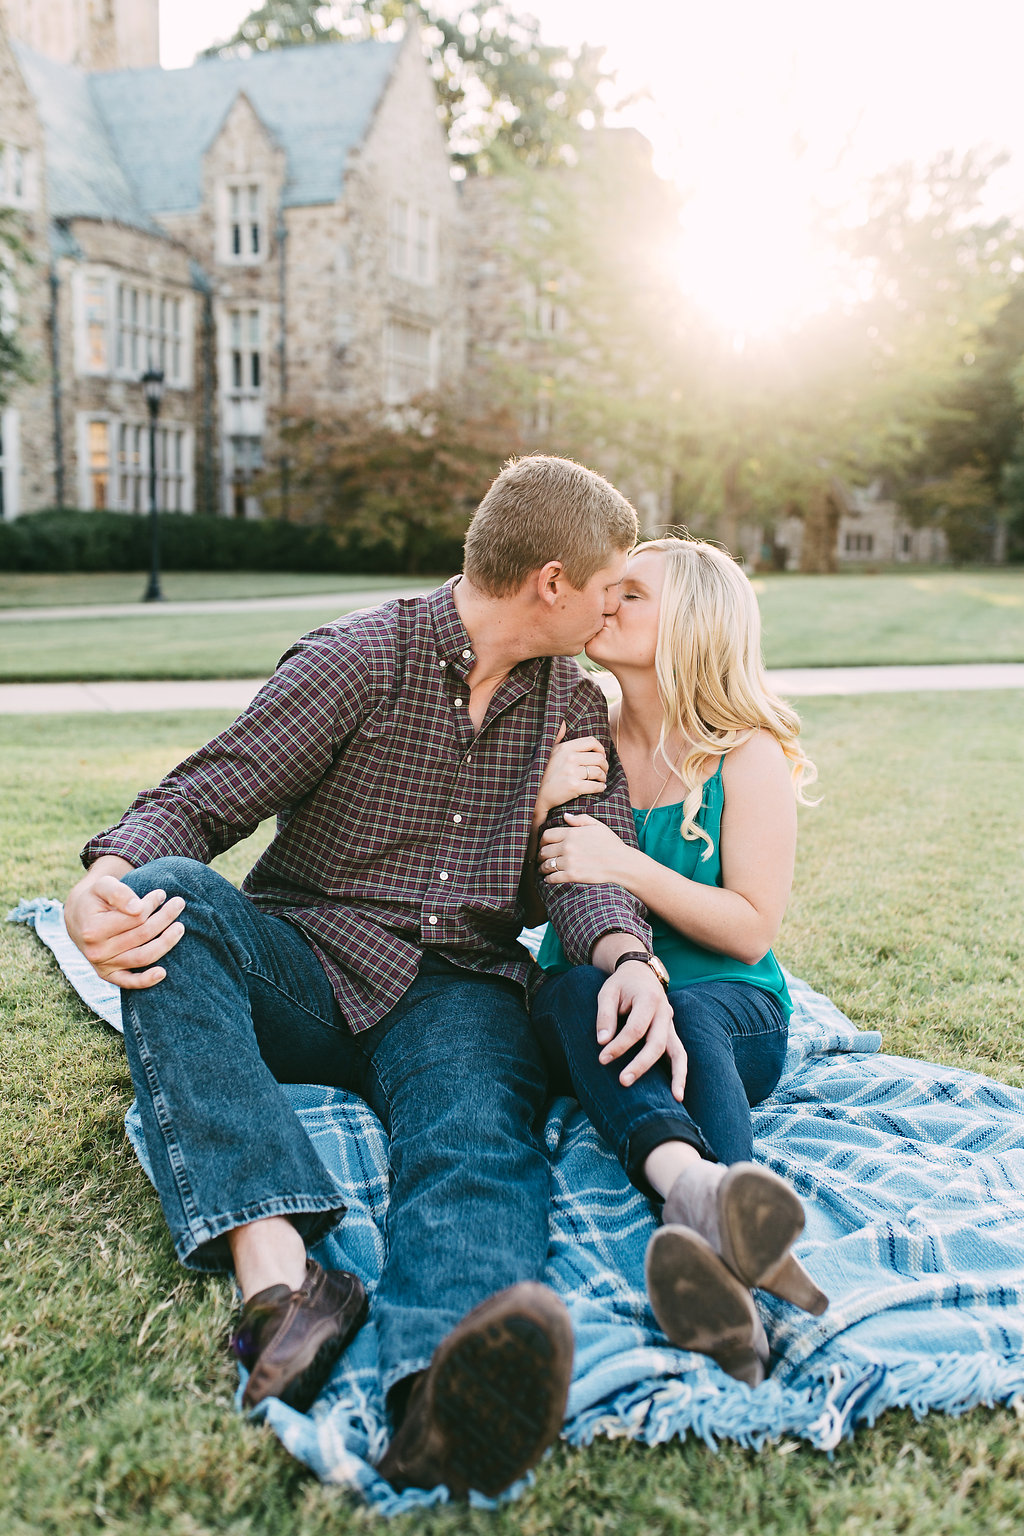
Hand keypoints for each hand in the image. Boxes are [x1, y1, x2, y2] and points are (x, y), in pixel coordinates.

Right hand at [64, 866, 185, 989]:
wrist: (79, 918)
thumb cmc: (95, 899)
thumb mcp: (102, 886)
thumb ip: (119, 893)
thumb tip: (138, 908)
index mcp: (93, 929)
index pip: (134, 918)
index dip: (151, 905)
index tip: (161, 894)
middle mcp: (96, 951)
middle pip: (142, 935)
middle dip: (164, 918)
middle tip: (179, 903)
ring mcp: (103, 965)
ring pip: (142, 957)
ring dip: (166, 942)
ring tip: (180, 927)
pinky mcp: (109, 975)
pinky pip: (129, 982)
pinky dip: (146, 980)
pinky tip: (163, 973)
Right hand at [533, 729, 607, 827]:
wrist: (536, 795)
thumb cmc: (543, 773)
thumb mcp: (548, 751)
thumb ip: (557, 737)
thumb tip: (563, 722)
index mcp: (565, 747)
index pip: (592, 742)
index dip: (601, 749)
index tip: (601, 756)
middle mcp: (569, 758)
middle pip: (599, 758)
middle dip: (604, 766)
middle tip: (603, 771)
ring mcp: (572, 772)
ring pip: (599, 772)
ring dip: (603, 777)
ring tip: (601, 780)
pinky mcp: (574, 786)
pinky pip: (596, 786)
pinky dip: (600, 787)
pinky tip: (599, 788)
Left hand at [539, 812, 629, 884]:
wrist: (622, 863)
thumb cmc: (612, 844)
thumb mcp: (598, 826)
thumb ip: (580, 819)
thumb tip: (565, 816)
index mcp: (572, 833)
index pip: (547, 835)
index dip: (542, 841)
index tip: (543, 845)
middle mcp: (568, 847)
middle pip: (544, 851)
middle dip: (541, 855)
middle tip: (541, 858)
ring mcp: (569, 862)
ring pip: (546, 865)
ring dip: (543, 867)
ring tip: (543, 869)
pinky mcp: (572, 876)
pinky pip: (553, 877)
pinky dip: (548, 879)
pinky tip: (549, 878)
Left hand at [595, 963, 686, 1097]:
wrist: (641, 973)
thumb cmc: (621, 984)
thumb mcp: (608, 992)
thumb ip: (605, 1015)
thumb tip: (602, 1042)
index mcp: (649, 999)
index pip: (635, 1028)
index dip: (619, 1045)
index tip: (602, 1058)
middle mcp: (664, 1013)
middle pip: (657, 1043)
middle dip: (641, 1064)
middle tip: (623, 1081)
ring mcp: (671, 1024)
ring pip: (679, 1052)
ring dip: (677, 1075)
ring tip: (675, 1099)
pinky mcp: (671, 1033)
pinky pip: (679, 1054)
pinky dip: (680, 1073)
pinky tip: (677, 1093)